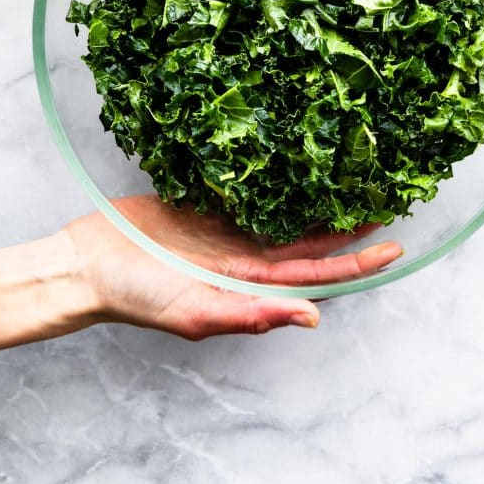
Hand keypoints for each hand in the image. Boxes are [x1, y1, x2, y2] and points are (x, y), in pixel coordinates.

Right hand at [0, 195, 402, 348]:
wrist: (89, 262)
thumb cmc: (138, 295)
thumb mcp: (196, 311)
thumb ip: (252, 314)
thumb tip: (312, 317)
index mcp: (251, 286)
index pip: (317, 275)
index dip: (356, 263)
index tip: (395, 245)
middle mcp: (246, 259)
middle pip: (310, 243)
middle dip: (349, 227)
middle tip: (387, 200)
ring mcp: (227, 232)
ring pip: (286, 216)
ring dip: (319, 203)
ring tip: (351, 179)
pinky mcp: (205, 206)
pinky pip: (250, 194)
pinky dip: (277, 182)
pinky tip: (297, 165)